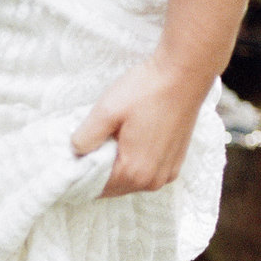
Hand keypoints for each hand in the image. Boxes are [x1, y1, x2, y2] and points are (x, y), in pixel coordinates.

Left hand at [72, 52, 212, 197]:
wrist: (185, 73)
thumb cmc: (147, 90)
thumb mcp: (106, 111)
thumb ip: (85, 137)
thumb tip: (76, 151)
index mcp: (134, 172)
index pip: (97, 188)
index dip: (83, 175)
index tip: (76, 159)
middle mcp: (153, 180)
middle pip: (115, 187)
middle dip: (101, 172)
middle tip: (92, 148)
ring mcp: (167, 173)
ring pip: (132, 181)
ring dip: (118, 168)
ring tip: (112, 143)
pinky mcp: (176, 162)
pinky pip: (148, 172)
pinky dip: (136, 164)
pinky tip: (131, 143)